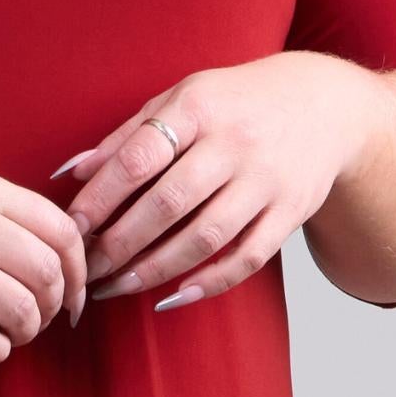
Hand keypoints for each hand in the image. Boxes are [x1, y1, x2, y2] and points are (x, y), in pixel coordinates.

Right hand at [0, 170, 90, 362]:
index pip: (60, 231)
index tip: (72, 295)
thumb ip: (0, 212)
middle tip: (40, 319)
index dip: (79, 271)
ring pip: (22, 311)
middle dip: (54, 307)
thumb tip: (62, 249)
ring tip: (11, 333)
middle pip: (47, 274)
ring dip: (26, 332)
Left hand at [50, 53, 372, 310]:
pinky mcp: (291, 211)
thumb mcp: (183, 99)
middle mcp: (235, 143)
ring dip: (154, 270)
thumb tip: (69, 173)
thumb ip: (127, 136)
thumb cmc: (237, 104)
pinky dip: (208, 283)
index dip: (100, 198)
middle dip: (119, 243)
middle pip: (168, 204)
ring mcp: (267, 180)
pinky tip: (172, 297)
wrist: (326, 106)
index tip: (71, 229)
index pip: (139, 158)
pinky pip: (247, 258)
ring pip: (204, 238)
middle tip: (86, 270)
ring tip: (116, 288)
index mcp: (199, 107)